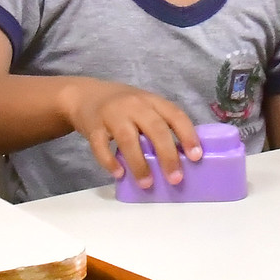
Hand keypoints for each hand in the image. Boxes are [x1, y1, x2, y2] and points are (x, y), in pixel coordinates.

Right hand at [58, 80, 199, 189]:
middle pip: (155, 129)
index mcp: (152, 101)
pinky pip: (101, 146)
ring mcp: (112, 115)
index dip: (188, 135)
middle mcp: (134, 105)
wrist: (83, 95)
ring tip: (147, 184)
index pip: (175, 115)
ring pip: (128, 139)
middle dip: (168, 155)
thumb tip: (181, 157)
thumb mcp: (144, 106)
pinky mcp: (93, 127)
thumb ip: (160, 124)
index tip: (196, 156)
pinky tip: (119, 174)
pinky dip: (110, 162)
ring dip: (139, 164)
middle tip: (175, 178)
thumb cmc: (122, 106)